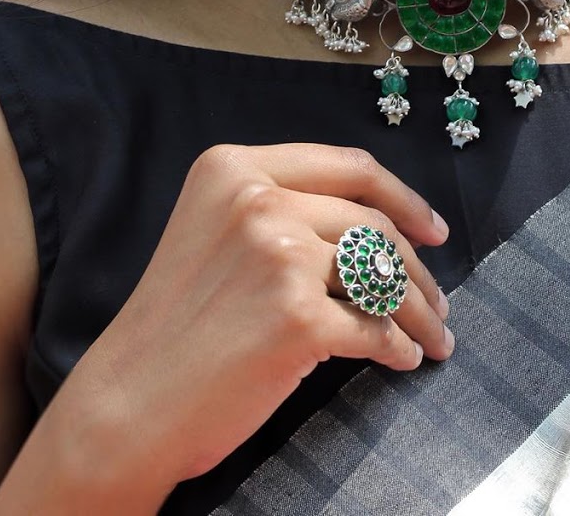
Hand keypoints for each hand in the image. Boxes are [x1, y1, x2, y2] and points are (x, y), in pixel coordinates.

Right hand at [67, 143, 452, 496]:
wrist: (130, 402)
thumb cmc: (179, 323)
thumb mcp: (218, 232)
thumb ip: (286, 210)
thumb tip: (385, 230)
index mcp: (235, 169)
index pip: (350, 167)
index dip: (403, 198)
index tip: (433, 230)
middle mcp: (257, 200)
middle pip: (373, 224)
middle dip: (417, 268)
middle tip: (438, 300)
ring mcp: (278, 254)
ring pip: (382, 275)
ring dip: (419, 311)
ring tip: (433, 333)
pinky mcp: (295, 316)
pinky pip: (374, 330)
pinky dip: (398, 347)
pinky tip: (404, 358)